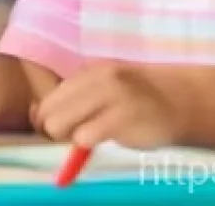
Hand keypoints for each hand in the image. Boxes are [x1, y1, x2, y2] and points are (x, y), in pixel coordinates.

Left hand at [34, 61, 189, 149]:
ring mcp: (109, 96)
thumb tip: (35, 115)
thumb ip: (73, 99)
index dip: (44, 117)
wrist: (178, 100)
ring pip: (62, 124)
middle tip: (71, 137)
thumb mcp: (102, 89)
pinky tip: (101, 140)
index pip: (48, 97)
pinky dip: (86, 143)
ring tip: (89, 137)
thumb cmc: (135, 100)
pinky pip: (86, 136)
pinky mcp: (123, 117)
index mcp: (86, 72)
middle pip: (50, 112)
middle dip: (53, 130)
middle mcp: (95, 80)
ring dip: (70, 137)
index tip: (51, 129)